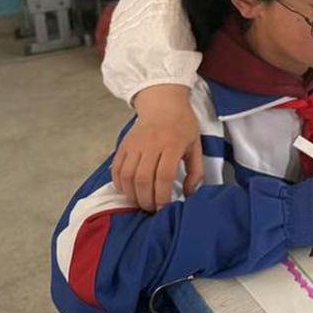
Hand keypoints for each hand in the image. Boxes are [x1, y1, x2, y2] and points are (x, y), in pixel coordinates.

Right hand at [112, 84, 202, 211]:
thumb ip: (195, 171)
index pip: (164, 175)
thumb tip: (190, 194)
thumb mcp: (196, 146)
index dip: (163, 196)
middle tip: (152, 209)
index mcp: (172, 144)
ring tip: (141, 202)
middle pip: (143, 179)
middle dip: (147, 200)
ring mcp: (134, 144)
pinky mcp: (123, 145)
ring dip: (132, 195)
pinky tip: (129, 191)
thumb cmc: (182, 126)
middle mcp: (151, 144)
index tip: (165, 207)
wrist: (163, 104)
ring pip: (127, 176)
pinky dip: (120, 184)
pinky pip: (116, 169)